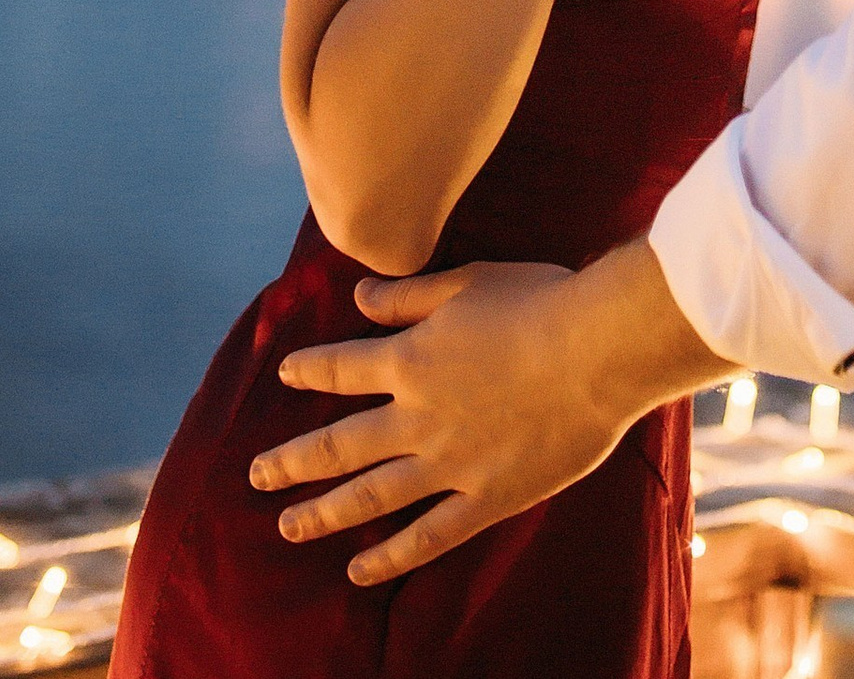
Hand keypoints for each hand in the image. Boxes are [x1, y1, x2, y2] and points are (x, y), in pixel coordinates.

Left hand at [251, 244, 719, 582]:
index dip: (309, 370)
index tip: (285, 375)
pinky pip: (427, 536)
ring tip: (288, 527)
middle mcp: (417, 416)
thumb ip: (408, 296)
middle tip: (256, 476)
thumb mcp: (468, 281)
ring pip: (370, 497)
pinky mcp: (486, 497)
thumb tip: (356, 298)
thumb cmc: (540, 302)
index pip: (342, 367)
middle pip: (337, 445)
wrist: (598, 350)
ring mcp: (448, 462)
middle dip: (291, 461)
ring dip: (324, 514)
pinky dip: (389, 557)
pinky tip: (360, 571)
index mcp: (411, 358)